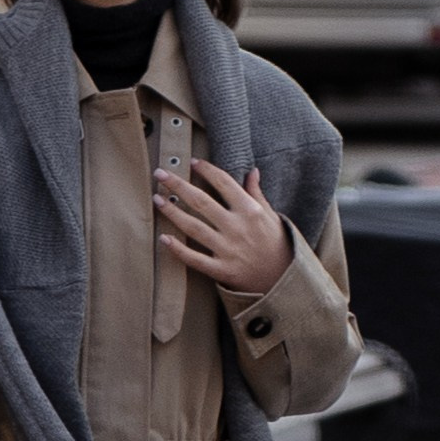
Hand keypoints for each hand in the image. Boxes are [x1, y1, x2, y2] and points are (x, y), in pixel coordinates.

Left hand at [156, 156, 290, 301]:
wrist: (282, 278)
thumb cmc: (275, 243)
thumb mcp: (271, 215)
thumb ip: (257, 193)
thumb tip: (252, 171)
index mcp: (250, 210)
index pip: (224, 183)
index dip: (206, 170)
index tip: (192, 162)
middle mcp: (237, 227)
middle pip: (201, 201)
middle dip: (178, 185)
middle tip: (160, 173)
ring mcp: (228, 249)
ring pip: (193, 227)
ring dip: (172, 212)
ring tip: (157, 199)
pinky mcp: (222, 269)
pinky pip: (195, 258)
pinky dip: (178, 249)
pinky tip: (163, 237)